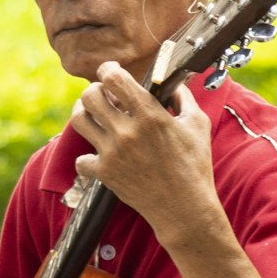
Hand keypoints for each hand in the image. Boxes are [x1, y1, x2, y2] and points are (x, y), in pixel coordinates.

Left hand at [70, 60, 215, 248]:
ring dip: (84, 113)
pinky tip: (100, 154)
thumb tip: (173, 83)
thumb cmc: (195, 165)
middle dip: (95, 90)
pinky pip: (81, 159)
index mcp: (150, 115)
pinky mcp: (105, 173)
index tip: (110, 71)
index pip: (114, 79)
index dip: (108, 69)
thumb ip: (183, 98)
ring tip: (94, 116)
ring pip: (79, 121)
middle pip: (89, 96)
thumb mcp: (197, 125)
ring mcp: (112, 153)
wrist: (184, 208)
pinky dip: (87, 157)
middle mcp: (126, 132)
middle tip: (104, 96)